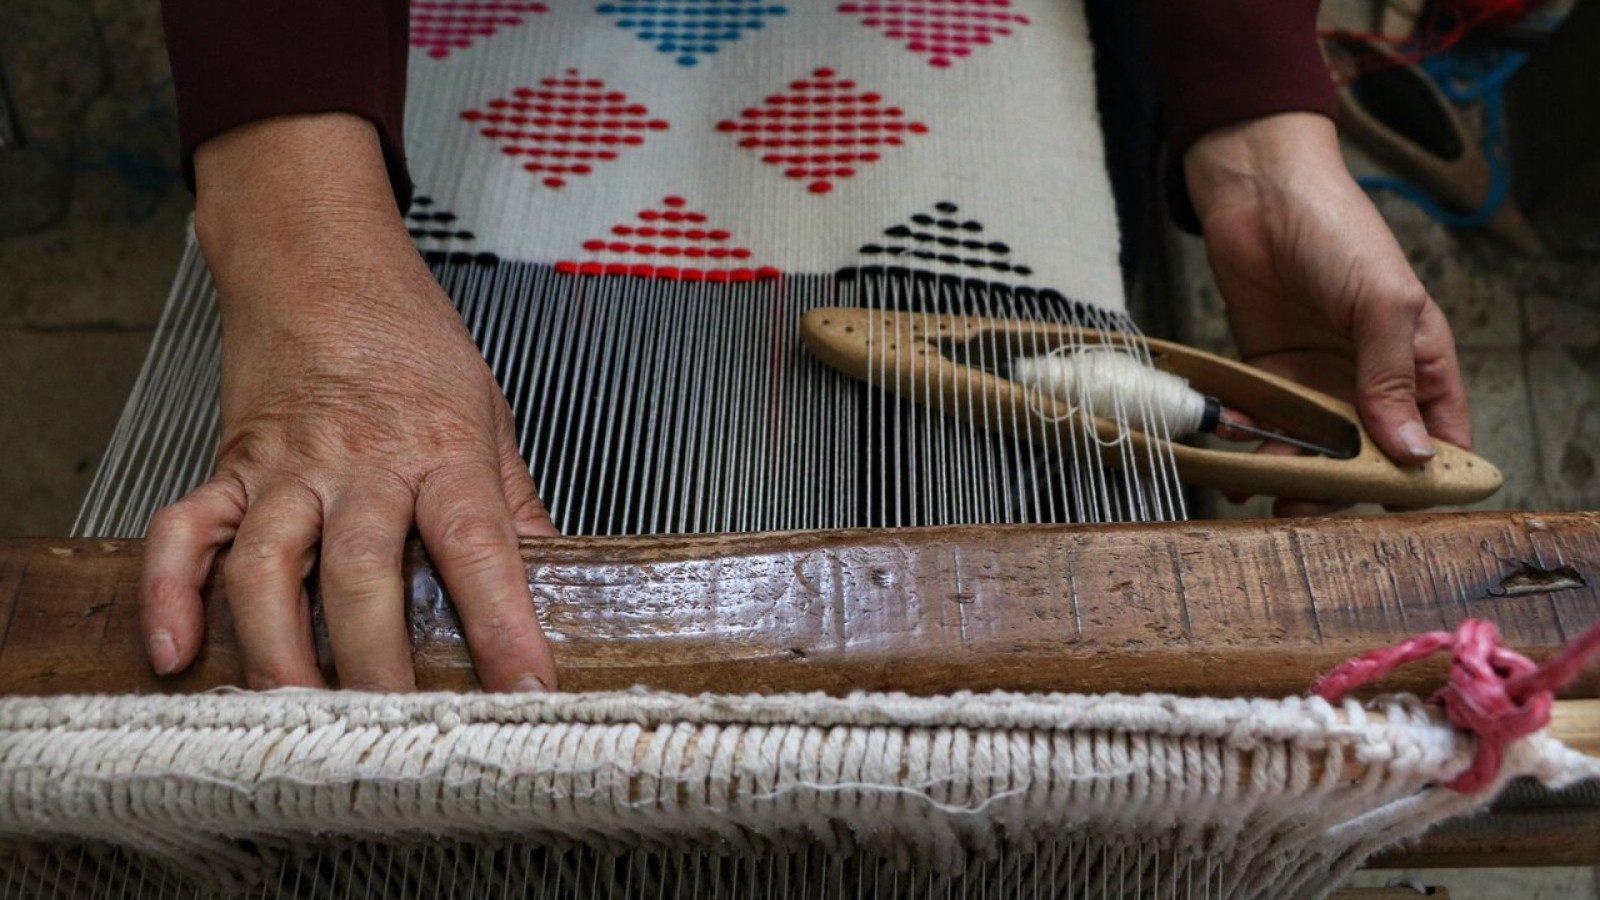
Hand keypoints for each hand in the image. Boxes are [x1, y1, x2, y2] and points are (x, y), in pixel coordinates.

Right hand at [139, 114, 557, 691]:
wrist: (323, 263)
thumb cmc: (412, 340)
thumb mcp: (489, 414)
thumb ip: (514, 503)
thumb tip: (554, 578)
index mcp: (442, 452)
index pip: (481, 548)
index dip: (505, 624)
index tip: (527, 686)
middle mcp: (362, 465)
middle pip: (363, 573)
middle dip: (379, 663)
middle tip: (398, 733)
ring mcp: (288, 467)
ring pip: (268, 566)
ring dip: (277, 649)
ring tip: (297, 716)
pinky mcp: (232, 467)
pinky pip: (186, 531)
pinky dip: (170, 590)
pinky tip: (177, 648)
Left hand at [1185, 113, 1471, 515]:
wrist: (1260, 195)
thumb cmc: (1338, 232)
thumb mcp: (1382, 302)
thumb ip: (1391, 379)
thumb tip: (1410, 453)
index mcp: (1420, 364)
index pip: (1439, 439)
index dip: (1423, 479)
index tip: (1391, 506)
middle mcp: (1370, 381)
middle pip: (1367, 459)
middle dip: (1340, 488)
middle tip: (1307, 507)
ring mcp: (1318, 381)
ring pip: (1312, 453)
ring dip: (1289, 476)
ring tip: (1262, 490)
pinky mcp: (1268, 376)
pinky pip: (1264, 426)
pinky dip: (1250, 447)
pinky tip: (1232, 461)